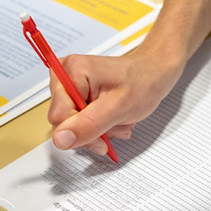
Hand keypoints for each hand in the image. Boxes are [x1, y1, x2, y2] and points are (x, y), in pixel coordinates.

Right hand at [47, 42, 185, 155]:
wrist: (152, 74)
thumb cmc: (141, 82)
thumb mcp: (117, 108)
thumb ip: (87, 125)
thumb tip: (60, 139)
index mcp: (71, 71)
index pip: (58, 116)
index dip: (80, 131)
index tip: (102, 136)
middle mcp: (64, 74)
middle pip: (63, 121)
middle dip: (90, 131)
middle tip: (114, 126)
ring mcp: (68, 84)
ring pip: (70, 124)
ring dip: (96, 130)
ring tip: (117, 122)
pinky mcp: (74, 93)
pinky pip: (77, 121)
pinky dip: (96, 126)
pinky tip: (111, 120)